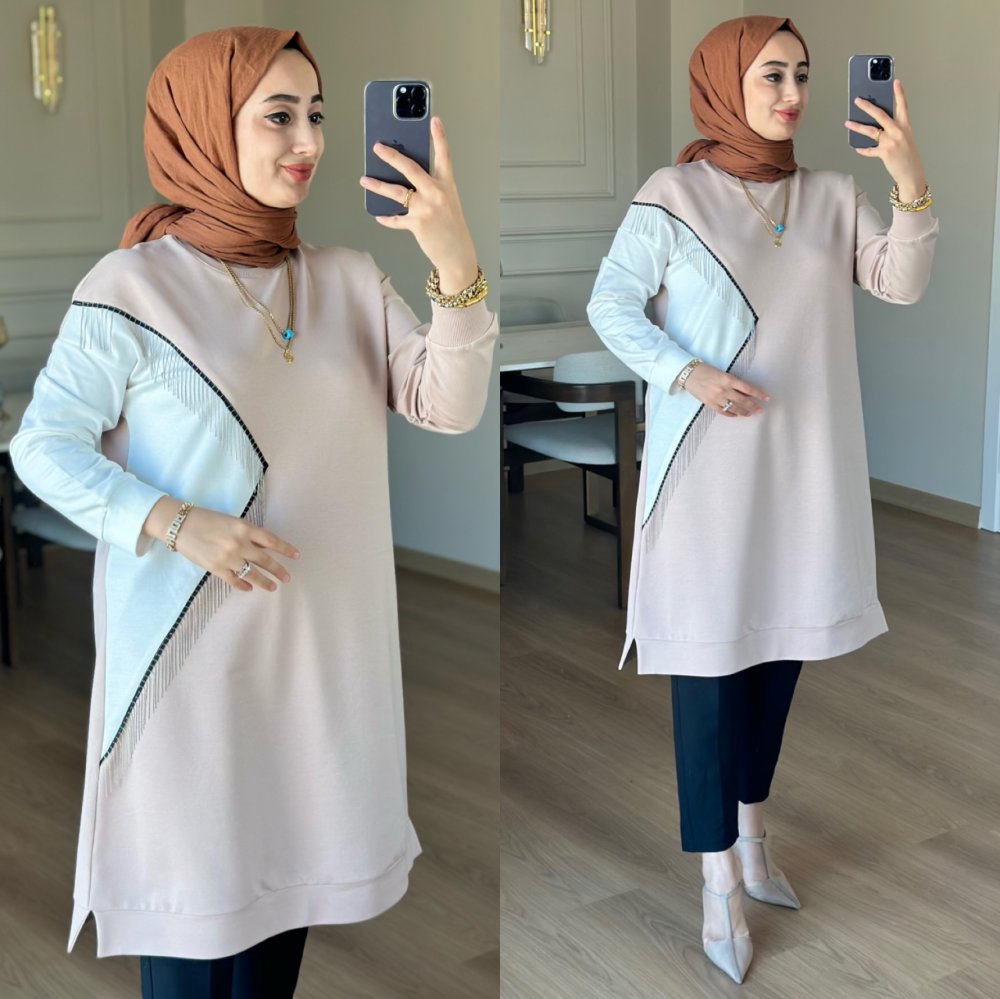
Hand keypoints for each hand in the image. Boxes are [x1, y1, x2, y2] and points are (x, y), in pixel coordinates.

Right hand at [143, 498, 297, 592]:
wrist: (180, 525)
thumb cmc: (207, 519)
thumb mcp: (232, 522)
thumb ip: (249, 534)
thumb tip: (266, 547)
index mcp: (244, 528)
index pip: (271, 540)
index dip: (285, 549)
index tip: (296, 555)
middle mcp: (239, 543)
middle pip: (265, 560)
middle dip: (278, 570)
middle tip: (287, 578)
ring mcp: (228, 557)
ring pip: (252, 574)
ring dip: (265, 582)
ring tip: (273, 587)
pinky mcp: (216, 568)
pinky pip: (235, 580)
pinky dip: (243, 585)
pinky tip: (249, 588)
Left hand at [359, 116, 478, 293]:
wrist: (457, 253)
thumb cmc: (451, 226)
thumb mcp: (447, 201)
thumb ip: (430, 187)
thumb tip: (406, 179)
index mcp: (447, 184)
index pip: (444, 156)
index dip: (439, 137)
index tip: (434, 120)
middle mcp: (437, 193)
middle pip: (410, 168)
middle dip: (392, 156)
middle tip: (377, 147)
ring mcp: (426, 208)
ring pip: (396, 192)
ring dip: (377, 185)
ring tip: (364, 180)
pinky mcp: (417, 224)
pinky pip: (396, 219)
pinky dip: (386, 218)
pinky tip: (379, 215)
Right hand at [682, 363, 768, 416]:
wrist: (689, 374)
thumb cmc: (706, 371)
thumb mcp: (722, 374)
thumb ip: (734, 383)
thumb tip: (746, 393)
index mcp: (728, 379)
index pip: (748, 389)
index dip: (759, 394)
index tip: (767, 398)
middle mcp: (724, 390)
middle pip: (743, 401)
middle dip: (753, 406)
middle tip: (760, 409)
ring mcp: (717, 398)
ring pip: (734, 408)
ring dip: (744, 412)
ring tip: (750, 413)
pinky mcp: (710, 404)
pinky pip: (723, 412)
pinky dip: (731, 414)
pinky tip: (736, 415)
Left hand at [845, 79, 926, 201]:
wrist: (911, 173)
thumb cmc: (908, 156)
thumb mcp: (905, 138)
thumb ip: (893, 129)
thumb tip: (878, 124)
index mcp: (905, 126)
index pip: (902, 106)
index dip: (899, 93)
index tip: (895, 82)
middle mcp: (898, 131)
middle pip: (880, 115)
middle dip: (867, 106)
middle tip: (858, 100)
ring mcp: (891, 142)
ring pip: (871, 130)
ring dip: (857, 127)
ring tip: (848, 123)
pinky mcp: (884, 153)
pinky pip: (869, 149)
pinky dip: (862, 149)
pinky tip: (856, 147)